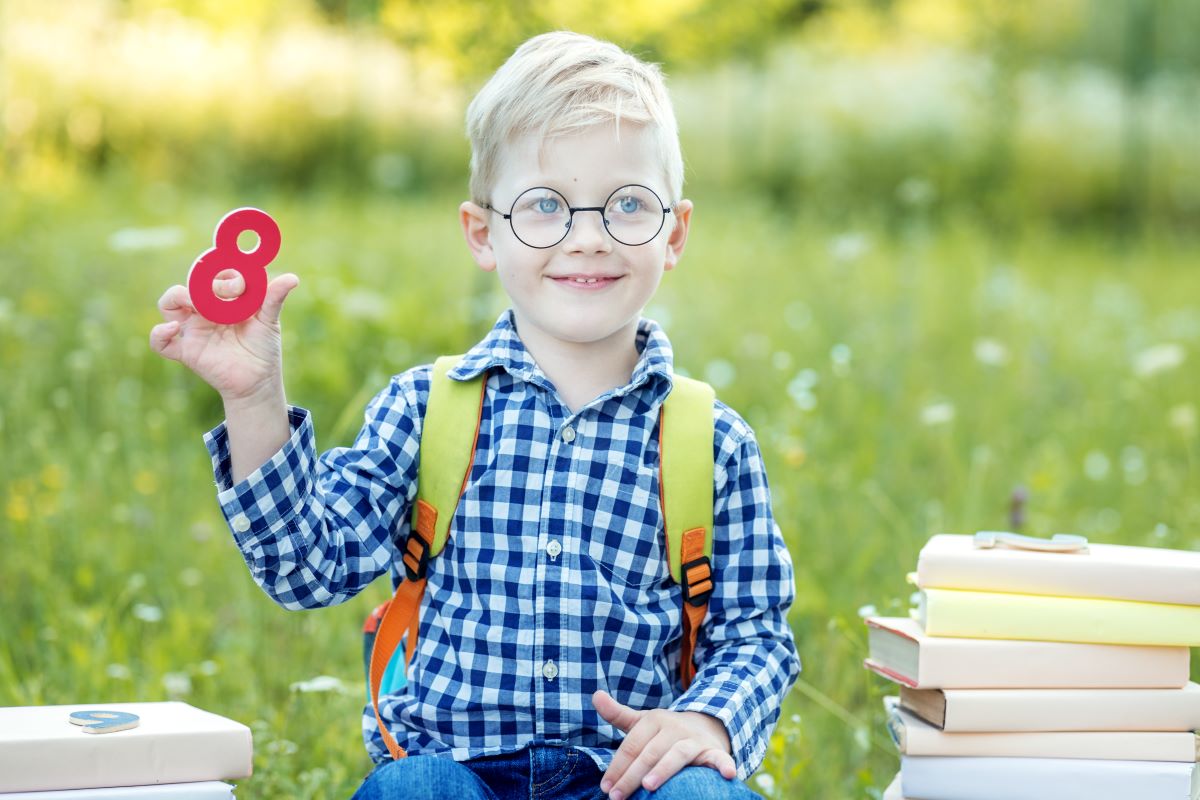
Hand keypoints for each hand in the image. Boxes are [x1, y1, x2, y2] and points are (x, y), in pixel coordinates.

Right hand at [149, 269, 298, 404]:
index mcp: (221, 299)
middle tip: (230, 292)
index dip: (221, 273)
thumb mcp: (269, 320)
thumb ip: (274, 298)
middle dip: (205, 285)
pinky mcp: (186, 351)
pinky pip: (160, 341)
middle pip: (189, 284)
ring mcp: (193, 329)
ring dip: (178, 297)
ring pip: (168, 304)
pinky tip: (173, 329)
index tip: (240, 283)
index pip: (210, 274)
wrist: (259, 380)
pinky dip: (160, 333)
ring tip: (199, 305)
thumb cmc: (263, 347)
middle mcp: (203, 310)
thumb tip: (292, 278)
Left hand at [593, 689, 734, 799]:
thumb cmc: (665, 731)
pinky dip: (724, 765)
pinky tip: (728, 775)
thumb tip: (595, 695)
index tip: (605, 787)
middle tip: (616, 797)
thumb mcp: (643, 721)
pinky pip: (719, 758)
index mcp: (654, 720)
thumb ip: (618, 714)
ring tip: (649, 785)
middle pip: (649, 752)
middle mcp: (673, 727)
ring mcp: (694, 739)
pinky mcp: (713, 751)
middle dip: (631, 775)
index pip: (632, 745)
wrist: (706, 725)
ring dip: (663, 769)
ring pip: (677, 754)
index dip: (617, 766)